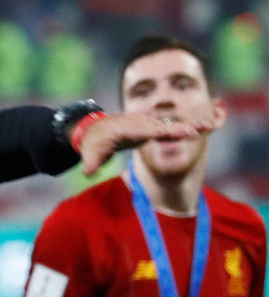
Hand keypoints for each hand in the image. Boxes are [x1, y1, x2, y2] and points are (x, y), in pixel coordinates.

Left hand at [79, 113, 213, 175]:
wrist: (94, 130)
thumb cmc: (93, 143)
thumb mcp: (90, 154)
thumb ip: (90, 163)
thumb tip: (87, 172)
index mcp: (127, 129)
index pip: (147, 130)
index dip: (164, 131)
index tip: (180, 132)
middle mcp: (139, 124)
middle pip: (163, 126)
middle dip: (180, 128)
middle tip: (202, 128)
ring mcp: (145, 124)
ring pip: (169, 125)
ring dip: (188, 126)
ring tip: (209, 126)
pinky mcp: (150, 127)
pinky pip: (170, 128)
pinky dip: (185, 127)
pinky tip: (204, 127)